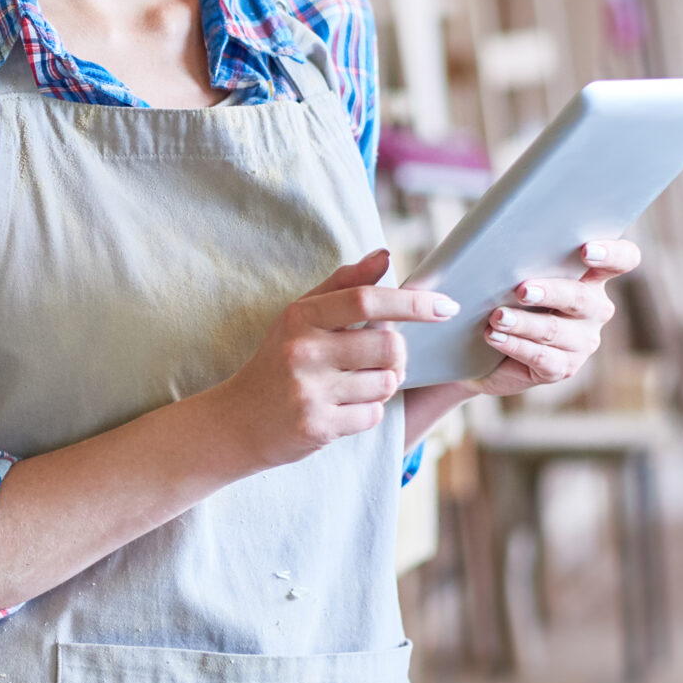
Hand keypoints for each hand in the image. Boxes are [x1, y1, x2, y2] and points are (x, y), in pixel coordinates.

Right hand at [204, 248, 457, 469]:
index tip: (445, 305)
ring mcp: (309, 391)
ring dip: (382, 384)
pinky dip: (367, 411)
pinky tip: (343, 408)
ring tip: (356, 384)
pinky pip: (372, 414)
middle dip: (398, 354)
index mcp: (301, 317)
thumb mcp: (298, 317)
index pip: (366, 300)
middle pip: (388, 346)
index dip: (412, 301)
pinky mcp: (318, 426)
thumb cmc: (276, 361)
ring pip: (385, 383)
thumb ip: (343, 284)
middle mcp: (304, 352)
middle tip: (385, 359)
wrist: (236, 421)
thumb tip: (384, 255)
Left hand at [466, 239, 640, 397]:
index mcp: (592, 278)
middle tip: (522, 290)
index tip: (586, 250)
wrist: (488, 351)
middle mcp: (595, 310)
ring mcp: (582, 342)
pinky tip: (495, 336)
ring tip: (498, 317)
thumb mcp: (518, 276)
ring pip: (554, 330)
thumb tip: (503, 250)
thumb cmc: (507, 299)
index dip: (612, 254)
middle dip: (551, 292)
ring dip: (523, 323)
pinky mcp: (563, 368)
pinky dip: (514, 345)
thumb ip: (526, 261)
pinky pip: (540, 357)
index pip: (623, 260)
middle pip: (581, 298)